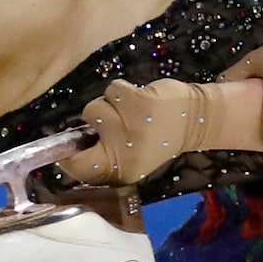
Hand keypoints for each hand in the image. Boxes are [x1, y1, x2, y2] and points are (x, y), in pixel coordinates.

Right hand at [59, 77, 218, 185]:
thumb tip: (69, 150)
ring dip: (109, 106)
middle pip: (79, 139)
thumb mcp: (133, 159)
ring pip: (93, 110)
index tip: (69, 149)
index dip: (68, 159)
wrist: (194, 119)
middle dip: (88, 129)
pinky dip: (122, 91)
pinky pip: (111, 90)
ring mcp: (127, 127)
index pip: (79, 169)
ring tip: (130, 111)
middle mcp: (121, 153)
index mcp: (121, 171)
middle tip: (104, 124)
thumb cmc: (158, 139)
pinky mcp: (134, 102)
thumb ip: (105, 158)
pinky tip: (138, 99)